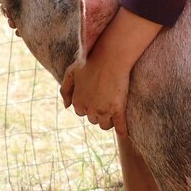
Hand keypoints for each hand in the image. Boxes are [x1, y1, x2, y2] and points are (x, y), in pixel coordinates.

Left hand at [60, 6, 162, 135]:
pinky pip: (120, 127)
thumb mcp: (71, 72)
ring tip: (115, 110)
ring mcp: (103, 110)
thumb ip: (65, 89)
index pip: (81, 112)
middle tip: (107, 100)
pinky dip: (122, 131)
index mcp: (77, 101)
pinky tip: (125, 134)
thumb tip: (66, 106)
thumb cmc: (90, 60)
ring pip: (105, 125)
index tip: (97, 97)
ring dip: (108, 120)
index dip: (89, 105)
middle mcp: (88, 109)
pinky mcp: (117, 109)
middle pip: (93, 119)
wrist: (110, 55)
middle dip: (99, 112)